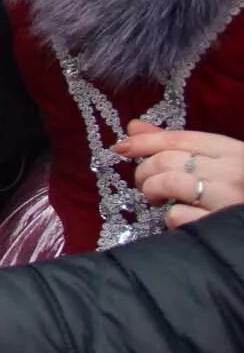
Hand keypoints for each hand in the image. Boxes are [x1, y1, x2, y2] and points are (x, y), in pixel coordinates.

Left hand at [116, 120, 243, 227]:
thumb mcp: (223, 161)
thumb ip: (180, 145)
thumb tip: (133, 127)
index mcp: (233, 150)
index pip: (180, 138)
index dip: (146, 141)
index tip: (120, 147)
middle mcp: (232, 171)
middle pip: (170, 160)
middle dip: (145, 171)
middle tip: (143, 183)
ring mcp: (228, 198)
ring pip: (170, 183)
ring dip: (152, 191)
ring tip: (155, 199)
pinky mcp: (221, 225)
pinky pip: (179, 216)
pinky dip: (170, 218)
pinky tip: (177, 220)